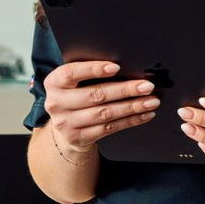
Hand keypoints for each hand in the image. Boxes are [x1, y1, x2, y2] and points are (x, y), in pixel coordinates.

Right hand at [44, 61, 160, 152]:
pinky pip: (109, 129)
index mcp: (54, 82)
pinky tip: (144, 114)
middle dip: (125, 90)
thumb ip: (89, 72)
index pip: (72, 73)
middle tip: (146, 86)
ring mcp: (66, 123)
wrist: (65, 125)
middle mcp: (56, 103)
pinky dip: (130, 121)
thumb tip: (125, 65)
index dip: (94, 69)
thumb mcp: (74, 81)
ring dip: (132, 107)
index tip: (116, 67)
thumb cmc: (75, 94)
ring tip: (151, 101)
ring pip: (105, 113)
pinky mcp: (79, 138)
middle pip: (95, 95)